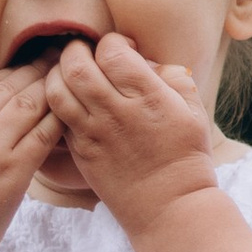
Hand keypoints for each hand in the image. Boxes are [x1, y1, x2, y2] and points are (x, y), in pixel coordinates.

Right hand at [0, 64, 61, 251]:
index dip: (14, 69)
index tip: (34, 60)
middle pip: (11, 86)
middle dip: (38, 68)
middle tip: (61, 55)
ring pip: (29, 104)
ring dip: (53, 87)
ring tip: (72, 77)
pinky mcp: (12, 172)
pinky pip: (43, 136)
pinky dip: (59, 120)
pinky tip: (74, 112)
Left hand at [42, 35, 218, 232]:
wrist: (170, 208)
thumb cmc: (186, 158)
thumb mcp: (194, 112)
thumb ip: (173, 78)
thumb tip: (147, 62)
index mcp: (148, 97)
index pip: (111, 51)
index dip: (112, 43)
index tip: (121, 51)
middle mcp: (116, 112)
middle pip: (76, 64)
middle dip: (77, 50)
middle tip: (87, 55)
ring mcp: (94, 133)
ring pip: (56, 89)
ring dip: (59, 74)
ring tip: (71, 74)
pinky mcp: (81, 152)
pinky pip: (56, 117)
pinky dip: (56, 102)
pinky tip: (70, 101)